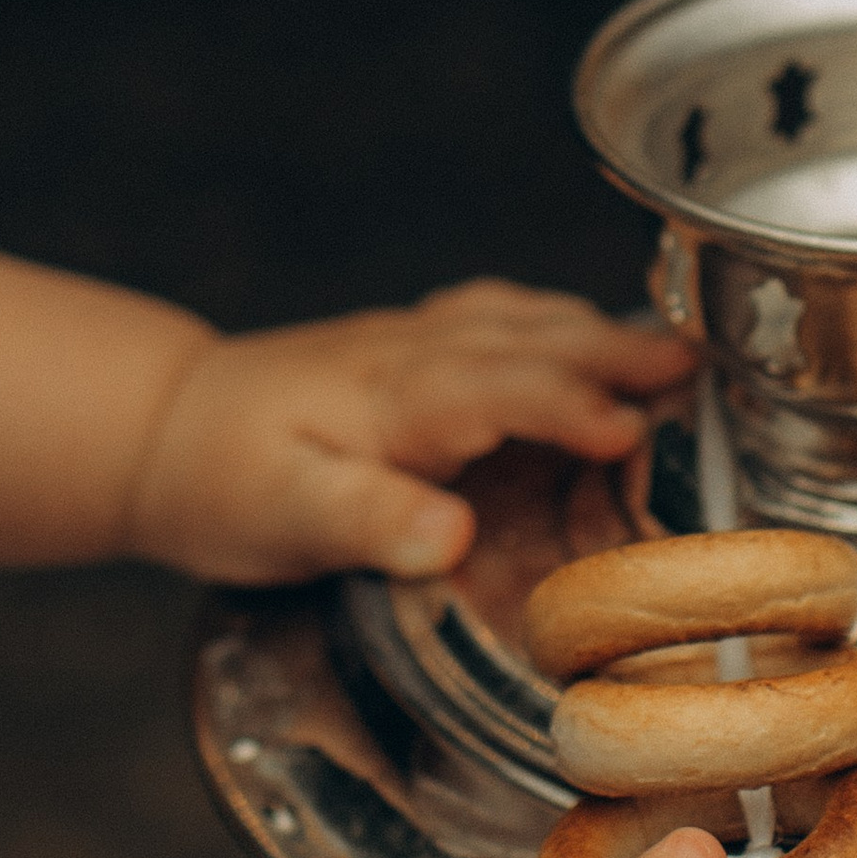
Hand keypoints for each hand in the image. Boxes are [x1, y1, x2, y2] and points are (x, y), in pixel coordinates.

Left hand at [121, 282, 699, 583]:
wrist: (160, 428)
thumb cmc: (220, 482)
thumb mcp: (282, 520)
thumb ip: (367, 522)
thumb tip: (448, 538)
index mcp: (390, 397)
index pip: (499, 387)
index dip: (568, 404)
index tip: (630, 429)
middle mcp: (409, 356)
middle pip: (527, 339)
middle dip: (614, 350)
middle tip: (697, 366)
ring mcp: (407, 344)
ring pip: (515, 319)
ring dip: (592, 329)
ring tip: (669, 348)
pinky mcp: (401, 349)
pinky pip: (491, 319)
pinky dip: (548, 322)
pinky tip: (577, 333)